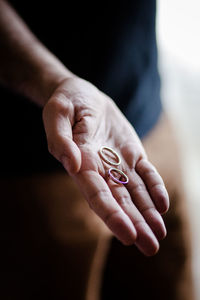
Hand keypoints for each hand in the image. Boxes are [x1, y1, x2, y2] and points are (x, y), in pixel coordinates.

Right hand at [43, 77, 168, 255]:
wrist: (83, 95)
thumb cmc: (66, 103)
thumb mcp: (57, 114)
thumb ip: (60, 140)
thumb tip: (73, 164)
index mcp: (81, 163)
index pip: (96, 194)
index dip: (111, 214)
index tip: (128, 234)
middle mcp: (100, 169)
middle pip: (119, 201)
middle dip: (134, 224)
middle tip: (150, 248)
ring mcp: (118, 162)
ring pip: (135, 192)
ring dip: (147, 213)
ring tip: (159, 234)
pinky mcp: (132, 153)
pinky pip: (146, 173)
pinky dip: (155, 188)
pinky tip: (162, 205)